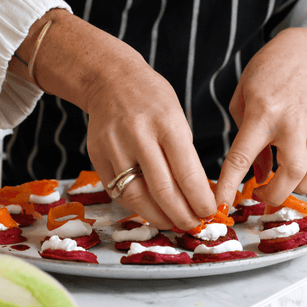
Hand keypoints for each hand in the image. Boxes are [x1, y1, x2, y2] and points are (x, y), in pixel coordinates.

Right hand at [85, 55, 216, 230]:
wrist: (110, 80)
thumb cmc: (152, 99)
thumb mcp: (178, 118)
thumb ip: (184, 156)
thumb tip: (198, 195)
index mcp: (166, 123)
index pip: (187, 173)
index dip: (200, 200)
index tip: (210, 213)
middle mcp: (138, 136)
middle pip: (163, 190)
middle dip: (182, 215)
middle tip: (194, 226)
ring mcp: (114, 147)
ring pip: (137, 197)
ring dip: (159, 217)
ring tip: (173, 223)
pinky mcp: (97, 157)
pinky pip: (118, 192)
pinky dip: (137, 206)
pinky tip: (150, 210)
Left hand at [215, 27, 306, 206]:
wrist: (302, 55)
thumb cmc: (265, 76)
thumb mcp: (242, 103)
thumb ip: (246, 141)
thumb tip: (259, 176)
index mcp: (261, 113)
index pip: (242, 156)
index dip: (230, 185)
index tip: (222, 205)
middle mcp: (291, 121)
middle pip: (292, 171)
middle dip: (274, 195)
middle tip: (261, 196)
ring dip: (300, 187)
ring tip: (284, 184)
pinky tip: (304, 172)